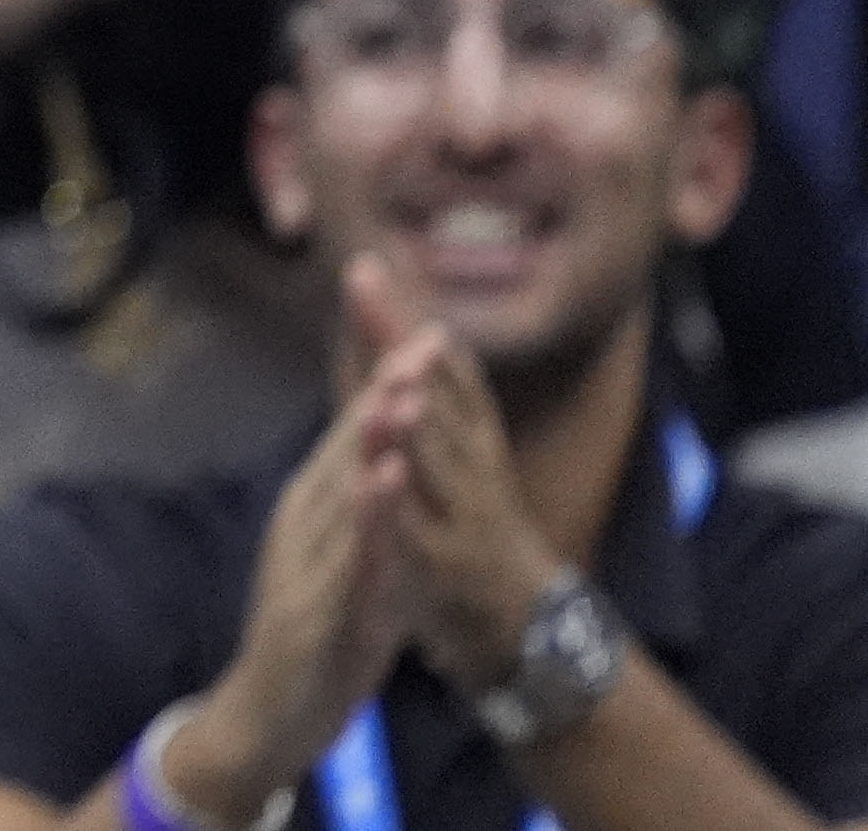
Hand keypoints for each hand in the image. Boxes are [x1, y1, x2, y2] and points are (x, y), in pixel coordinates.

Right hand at [176, 381, 431, 806]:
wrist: (269, 712)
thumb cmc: (317, 634)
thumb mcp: (349, 563)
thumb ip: (369, 513)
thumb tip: (399, 456)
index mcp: (310, 509)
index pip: (354, 439)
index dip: (391, 389)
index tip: (430, 340)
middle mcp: (300, 525)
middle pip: (345, 453)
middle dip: (385, 399)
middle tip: (419, 349)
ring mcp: (301, 566)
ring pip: (342, 498)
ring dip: (372, 447)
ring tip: (402, 401)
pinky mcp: (308, 610)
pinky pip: (345, 561)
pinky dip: (368, 521)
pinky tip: (387, 488)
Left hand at [348, 255, 578, 693]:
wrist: (527, 623)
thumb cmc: (481, 527)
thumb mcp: (459, 458)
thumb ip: (435, 399)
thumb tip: (418, 326)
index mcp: (473, 438)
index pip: (435, 367)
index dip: (400, 321)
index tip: (363, 267)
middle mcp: (476, 466)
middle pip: (438, 397)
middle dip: (402, 346)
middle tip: (367, 291)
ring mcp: (468, 517)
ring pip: (440, 463)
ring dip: (419, 423)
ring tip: (394, 381)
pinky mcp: (451, 568)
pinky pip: (425, 536)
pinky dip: (405, 510)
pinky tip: (385, 483)